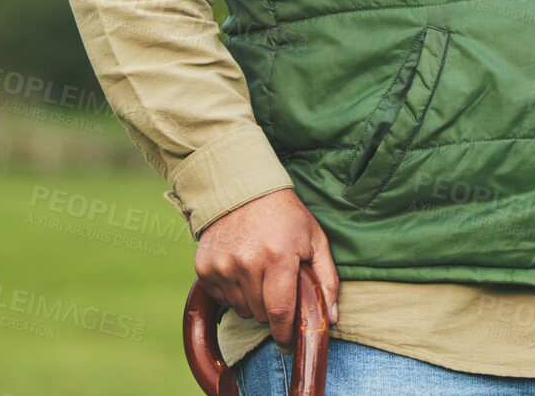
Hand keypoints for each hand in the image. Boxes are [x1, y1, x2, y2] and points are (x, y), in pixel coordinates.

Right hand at [194, 188, 338, 348]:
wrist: (242, 190)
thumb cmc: (286, 216)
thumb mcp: (315, 240)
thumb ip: (327, 280)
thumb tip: (330, 319)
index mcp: (278, 257)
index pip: (280, 312)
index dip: (285, 334)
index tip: (289, 343)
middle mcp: (246, 263)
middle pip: (261, 314)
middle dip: (273, 309)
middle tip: (278, 287)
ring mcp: (222, 266)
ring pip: (241, 309)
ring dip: (253, 301)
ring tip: (261, 274)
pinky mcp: (204, 268)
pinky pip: (222, 299)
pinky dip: (234, 292)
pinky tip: (242, 269)